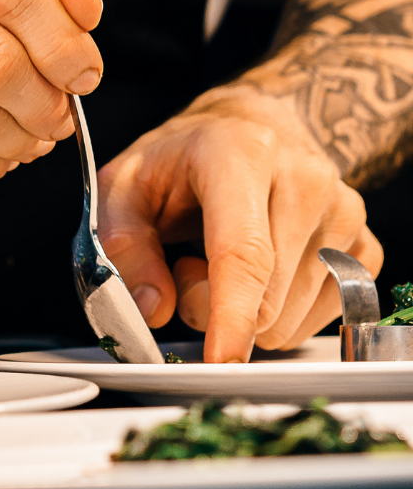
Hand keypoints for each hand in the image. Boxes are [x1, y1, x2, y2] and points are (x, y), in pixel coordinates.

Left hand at [97, 83, 381, 361]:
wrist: (246, 128)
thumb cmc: (181, 159)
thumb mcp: (123, 186)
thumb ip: (124, 246)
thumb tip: (152, 309)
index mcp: (240, 153)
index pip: (244, 250)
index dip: (231, 314)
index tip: (221, 359)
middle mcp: (304, 179)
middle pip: (264, 298)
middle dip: (211, 305)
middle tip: (186, 263)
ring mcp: (344, 212)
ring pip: (290, 319)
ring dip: (245, 310)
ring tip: (222, 256)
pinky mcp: (365, 245)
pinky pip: (318, 321)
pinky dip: (279, 312)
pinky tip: (261, 268)